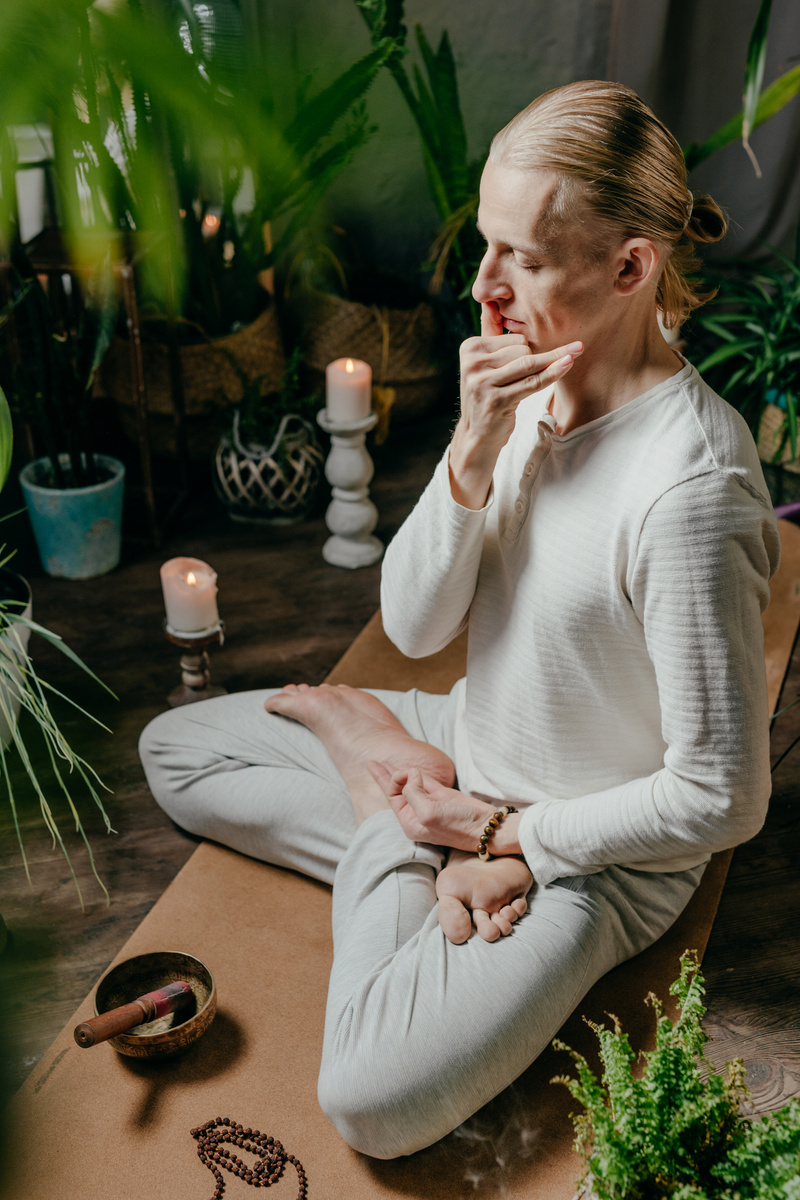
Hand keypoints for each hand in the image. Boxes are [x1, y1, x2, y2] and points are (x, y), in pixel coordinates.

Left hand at [367, 760, 518, 852]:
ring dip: (400, 773)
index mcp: (410, 822)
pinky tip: (409, 770)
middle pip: (397, 790)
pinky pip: (426, 782)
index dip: (390, 779)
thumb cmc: (458, 825)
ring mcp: (430, 804)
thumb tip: (411, 777)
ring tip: (385, 764)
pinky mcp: (443, 796)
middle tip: (371, 762)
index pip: (392, 797)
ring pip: (411, 784)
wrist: (487, 827)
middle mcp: (418, 813)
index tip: (398, 769)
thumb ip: (413, 793)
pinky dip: (417, 774)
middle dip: (385, 776)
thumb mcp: (428, 812)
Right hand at [436, 850, 532, 943]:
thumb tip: (460, 938)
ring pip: (508, 920)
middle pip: (493, 928)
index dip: (478, 932)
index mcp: (470, 914)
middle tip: (492, 932)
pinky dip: (519, 908)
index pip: (475, 929)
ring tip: (504, 914)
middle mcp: (488, 912)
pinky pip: (520, 906)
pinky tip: (514, 903)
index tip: (477, 933)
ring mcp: (502, 902)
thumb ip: (449, 914)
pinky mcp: (516, 893)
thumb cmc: (461, 872)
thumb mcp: (447, 890)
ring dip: (507, 921)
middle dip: (494, 931)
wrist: (477, 848)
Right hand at [449, 302, 582, 507]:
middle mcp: (473, 364)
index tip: (527, 363)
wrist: (477, 434)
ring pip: (529, 364)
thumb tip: (491, 298)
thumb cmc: (487, 394)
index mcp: (469, 349)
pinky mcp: (496, 400)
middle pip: (522, 348)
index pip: (513, 338)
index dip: (526, 348)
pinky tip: (568, 363)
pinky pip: (532, 382)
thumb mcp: (483, 362)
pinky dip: (553, 373)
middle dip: (537, 358)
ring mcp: (483, 383)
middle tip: (535, 375)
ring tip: (576, 353)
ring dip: (555, 360)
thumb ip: (489, 331)